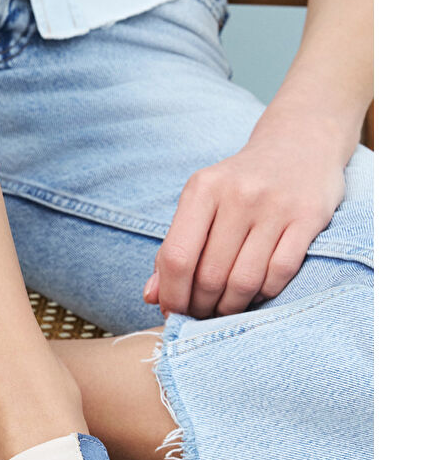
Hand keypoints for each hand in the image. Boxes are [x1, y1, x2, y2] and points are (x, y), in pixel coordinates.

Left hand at [144, 121, 347, 319]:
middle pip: (210, 275)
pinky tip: (255, 294)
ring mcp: (275, 206)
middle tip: (200, 316)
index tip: (172, 314)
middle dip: (201, 307)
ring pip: (244, 281)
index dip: (172, 295)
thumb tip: (151, 297)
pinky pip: (279, 274)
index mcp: (202, 188)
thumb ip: (175, 247)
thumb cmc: (240, 182)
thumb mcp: (201, 202)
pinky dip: (263, 294)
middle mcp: (238, 194)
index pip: (177, 257)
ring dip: (231, 307)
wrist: (301, 143)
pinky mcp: (308, 217)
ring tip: (224, 310)